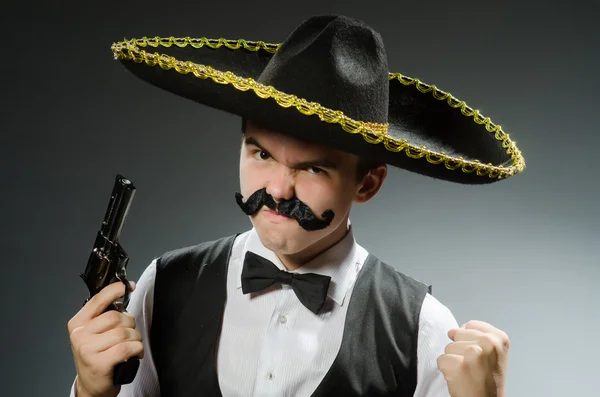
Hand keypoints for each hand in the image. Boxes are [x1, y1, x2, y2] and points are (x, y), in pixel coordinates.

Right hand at [67, 281, 143, 396]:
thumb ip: (105, 315)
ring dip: (135, 338)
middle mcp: (79, 335)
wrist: (92, 385)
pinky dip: (137, 349)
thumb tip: (123, 293)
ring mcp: (87, 349)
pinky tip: (134, 353)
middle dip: (130, 324)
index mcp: (78, 323)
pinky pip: (127, 347)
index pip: (98, 300)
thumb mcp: (95, 333)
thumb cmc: (97, 356)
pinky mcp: (99, 363)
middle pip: (116, 317)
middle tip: (129, 333)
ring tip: (131, 345)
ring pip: (124, 333)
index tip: (127, 286)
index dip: (115, 290)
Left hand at [437, 320, 509, 396]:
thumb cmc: (488, 380)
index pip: (470, 325)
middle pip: (457, 334)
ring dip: (454, 361)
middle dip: (461, 350)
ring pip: (448, 347)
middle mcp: (489, 343)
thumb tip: (451, 330)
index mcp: (499, 338)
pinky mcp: (460, 366)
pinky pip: (441, 360)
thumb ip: (473, 336)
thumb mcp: (492, 353)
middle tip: (474, 367)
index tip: (479, 356)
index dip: (469, 340)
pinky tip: (460, 379)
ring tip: (468, 373)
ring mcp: (474, 354)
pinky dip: (446, 370)